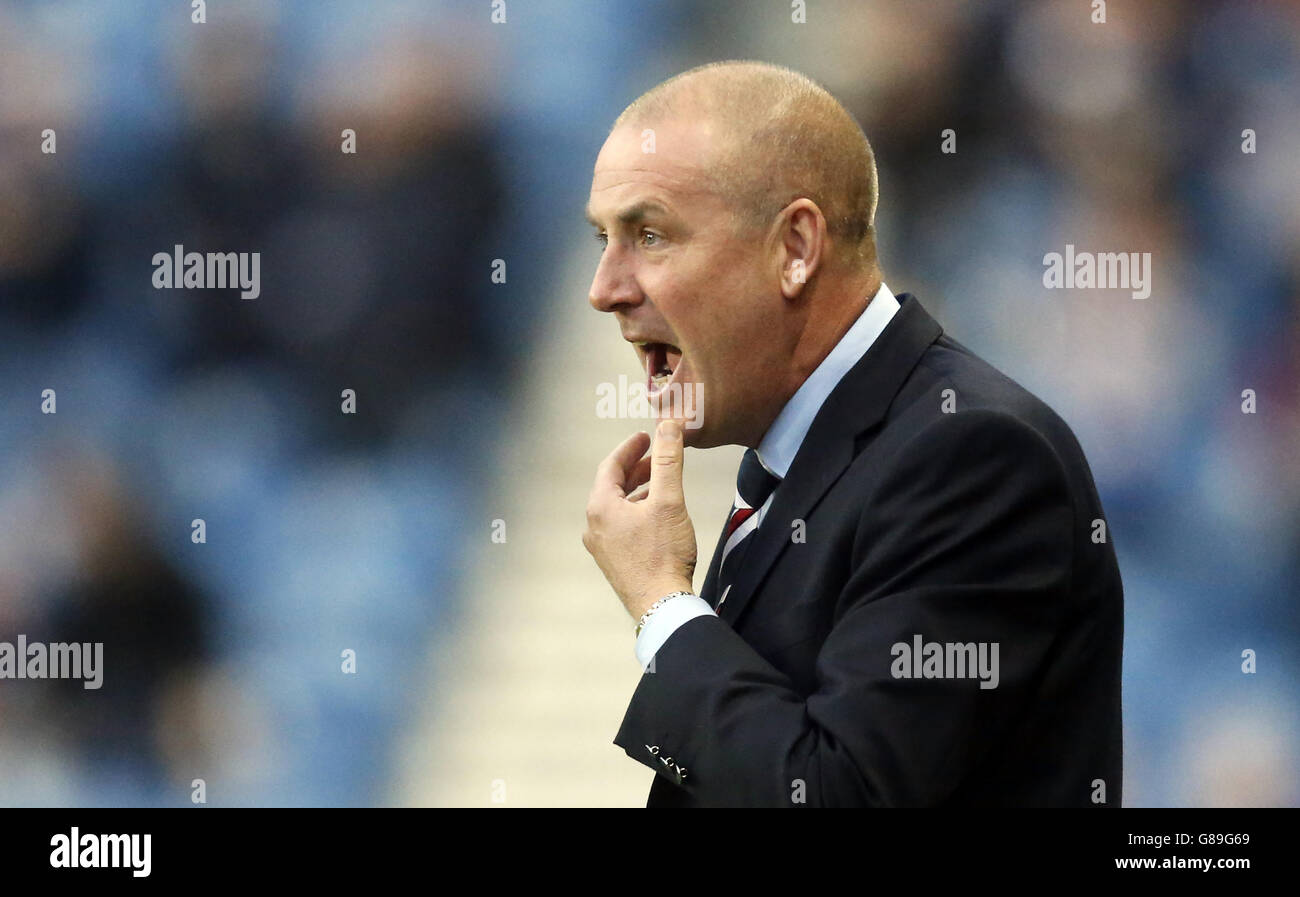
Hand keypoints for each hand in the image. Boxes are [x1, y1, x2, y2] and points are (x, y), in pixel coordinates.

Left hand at [583, 419, 696, 619]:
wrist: (662, 605)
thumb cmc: (663, 556)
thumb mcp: (668, 501)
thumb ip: (668, 461)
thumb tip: (668, 427)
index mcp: (601, 508)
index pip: (610, 465)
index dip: (630, 448)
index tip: (646, 437)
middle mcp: (594, 526)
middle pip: (612, 486)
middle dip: (636, 468)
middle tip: (656, 455)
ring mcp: (602, 546)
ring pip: (617, 506)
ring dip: (637, 489)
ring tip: (660, 481)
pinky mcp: (614, 560)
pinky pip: (621, 525)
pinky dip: (636, 510)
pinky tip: (656, 514)